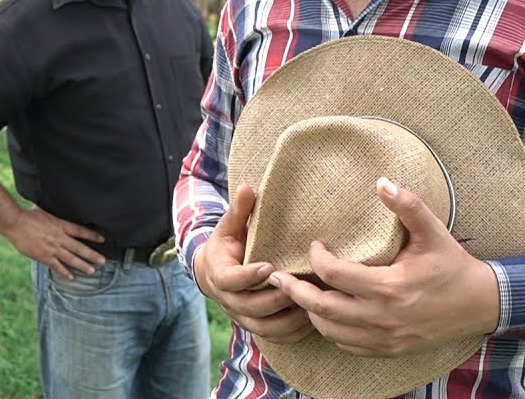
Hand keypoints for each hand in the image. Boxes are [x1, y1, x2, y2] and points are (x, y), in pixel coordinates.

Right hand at [3, 205, 105, 279]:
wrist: (15, 222)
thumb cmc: (28, 215)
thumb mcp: (44, 210)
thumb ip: (53, 214)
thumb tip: (56, 206)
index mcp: (60, 225)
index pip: (80, 231)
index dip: (92, 235)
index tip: (102, 239)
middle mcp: (59, 237)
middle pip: (79, 247)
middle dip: (92, 255)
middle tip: (103, 261)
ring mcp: (52, 248)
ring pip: (71, 258)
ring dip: (82, 265)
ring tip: (92, 270)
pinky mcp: (44, 256)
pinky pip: (57, 266)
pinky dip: (64, 272)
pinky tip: (71, 277)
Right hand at [195, 185, 313, 343]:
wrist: (213, 272)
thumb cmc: (227, 245)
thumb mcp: (229, 227)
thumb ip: (239, 211)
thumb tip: (248, 187)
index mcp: (219, 274)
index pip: (230, 280)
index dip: (248, 276)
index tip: (269, 266)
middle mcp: (228, 300)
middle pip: (250, 306)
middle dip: (275, 298)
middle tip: (299, 286)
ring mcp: (241, 316)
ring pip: (263, 327)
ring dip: (287, 319)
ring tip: (309, 305)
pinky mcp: (254, 326)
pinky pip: (273, 337)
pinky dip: (292, 333)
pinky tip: (311, 321)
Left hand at [267, 177, 500, 355]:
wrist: (481, 304)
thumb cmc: (453, 265)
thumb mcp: (433, 232)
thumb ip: (407, 206)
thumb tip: (382, 180)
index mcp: (389, 287)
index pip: (334, 274)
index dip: (317, 258)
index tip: (315, 245)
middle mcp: (382, 317)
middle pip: (322, 308)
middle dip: (295, 292)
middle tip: (277, 277)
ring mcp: (385, 337)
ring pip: (330, 331)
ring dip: (310, 312)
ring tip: (298, 294)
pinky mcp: (389, 349)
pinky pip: (347, 345)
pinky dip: (330, 331)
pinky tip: (324, 315)